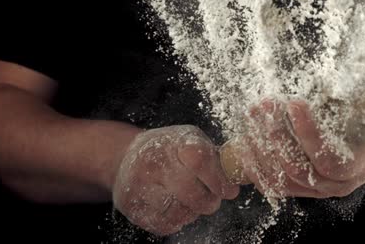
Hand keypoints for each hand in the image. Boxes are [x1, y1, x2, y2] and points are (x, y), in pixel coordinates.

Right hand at [112, 125, 238, 235]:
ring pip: (178, 211)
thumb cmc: (170, 150)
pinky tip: (177, 209)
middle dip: (209, 201)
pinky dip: (177, 221)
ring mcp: (139, 184)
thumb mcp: (192, 142)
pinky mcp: (132, 206)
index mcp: (174, 141)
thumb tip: (238, 181)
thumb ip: (216, 159)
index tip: (229, 190)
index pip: (201, 160)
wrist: (126, 156)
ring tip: (192, 202)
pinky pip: (164, 224)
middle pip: (190, 192)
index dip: (219, 179)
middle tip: (213, 200)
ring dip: (193, 213)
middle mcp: (154, 161)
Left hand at [238, 52, 364, 197]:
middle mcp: (331, 186)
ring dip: (261, 144)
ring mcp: (309, 189)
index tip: (295, 102)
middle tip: (266, 104)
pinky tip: (245, 137)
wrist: (354, 138)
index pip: (328, 159)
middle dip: (277, 134)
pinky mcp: (291, 186)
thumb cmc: (364, 125)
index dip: (309, 133)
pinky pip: (268, 182)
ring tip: (254, 112)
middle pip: (298, 167)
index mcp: (353, 170)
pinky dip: (254, 161)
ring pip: (279, 175)